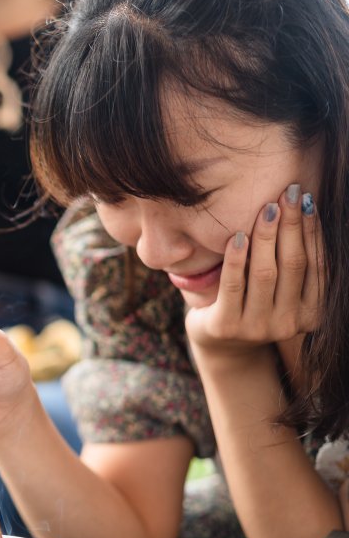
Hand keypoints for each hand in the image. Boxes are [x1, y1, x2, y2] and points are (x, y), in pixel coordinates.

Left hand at [186, 186, 322, 361]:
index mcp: (312, 314)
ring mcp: (258, 328)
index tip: (306, 199)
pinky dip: (236, 258)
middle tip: (288, 193)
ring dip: (266, 236)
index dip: (312, 230)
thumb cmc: (254, 303)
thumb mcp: (281, 288)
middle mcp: (289, 324)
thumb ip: (294, 261)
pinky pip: (233, 285)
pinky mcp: (227, 326)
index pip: (316, 265)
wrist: (221, 343)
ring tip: (266, 208)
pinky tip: (237, 236)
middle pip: (293, 264)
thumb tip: (305, 206)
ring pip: (265, 273)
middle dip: (291, 225)